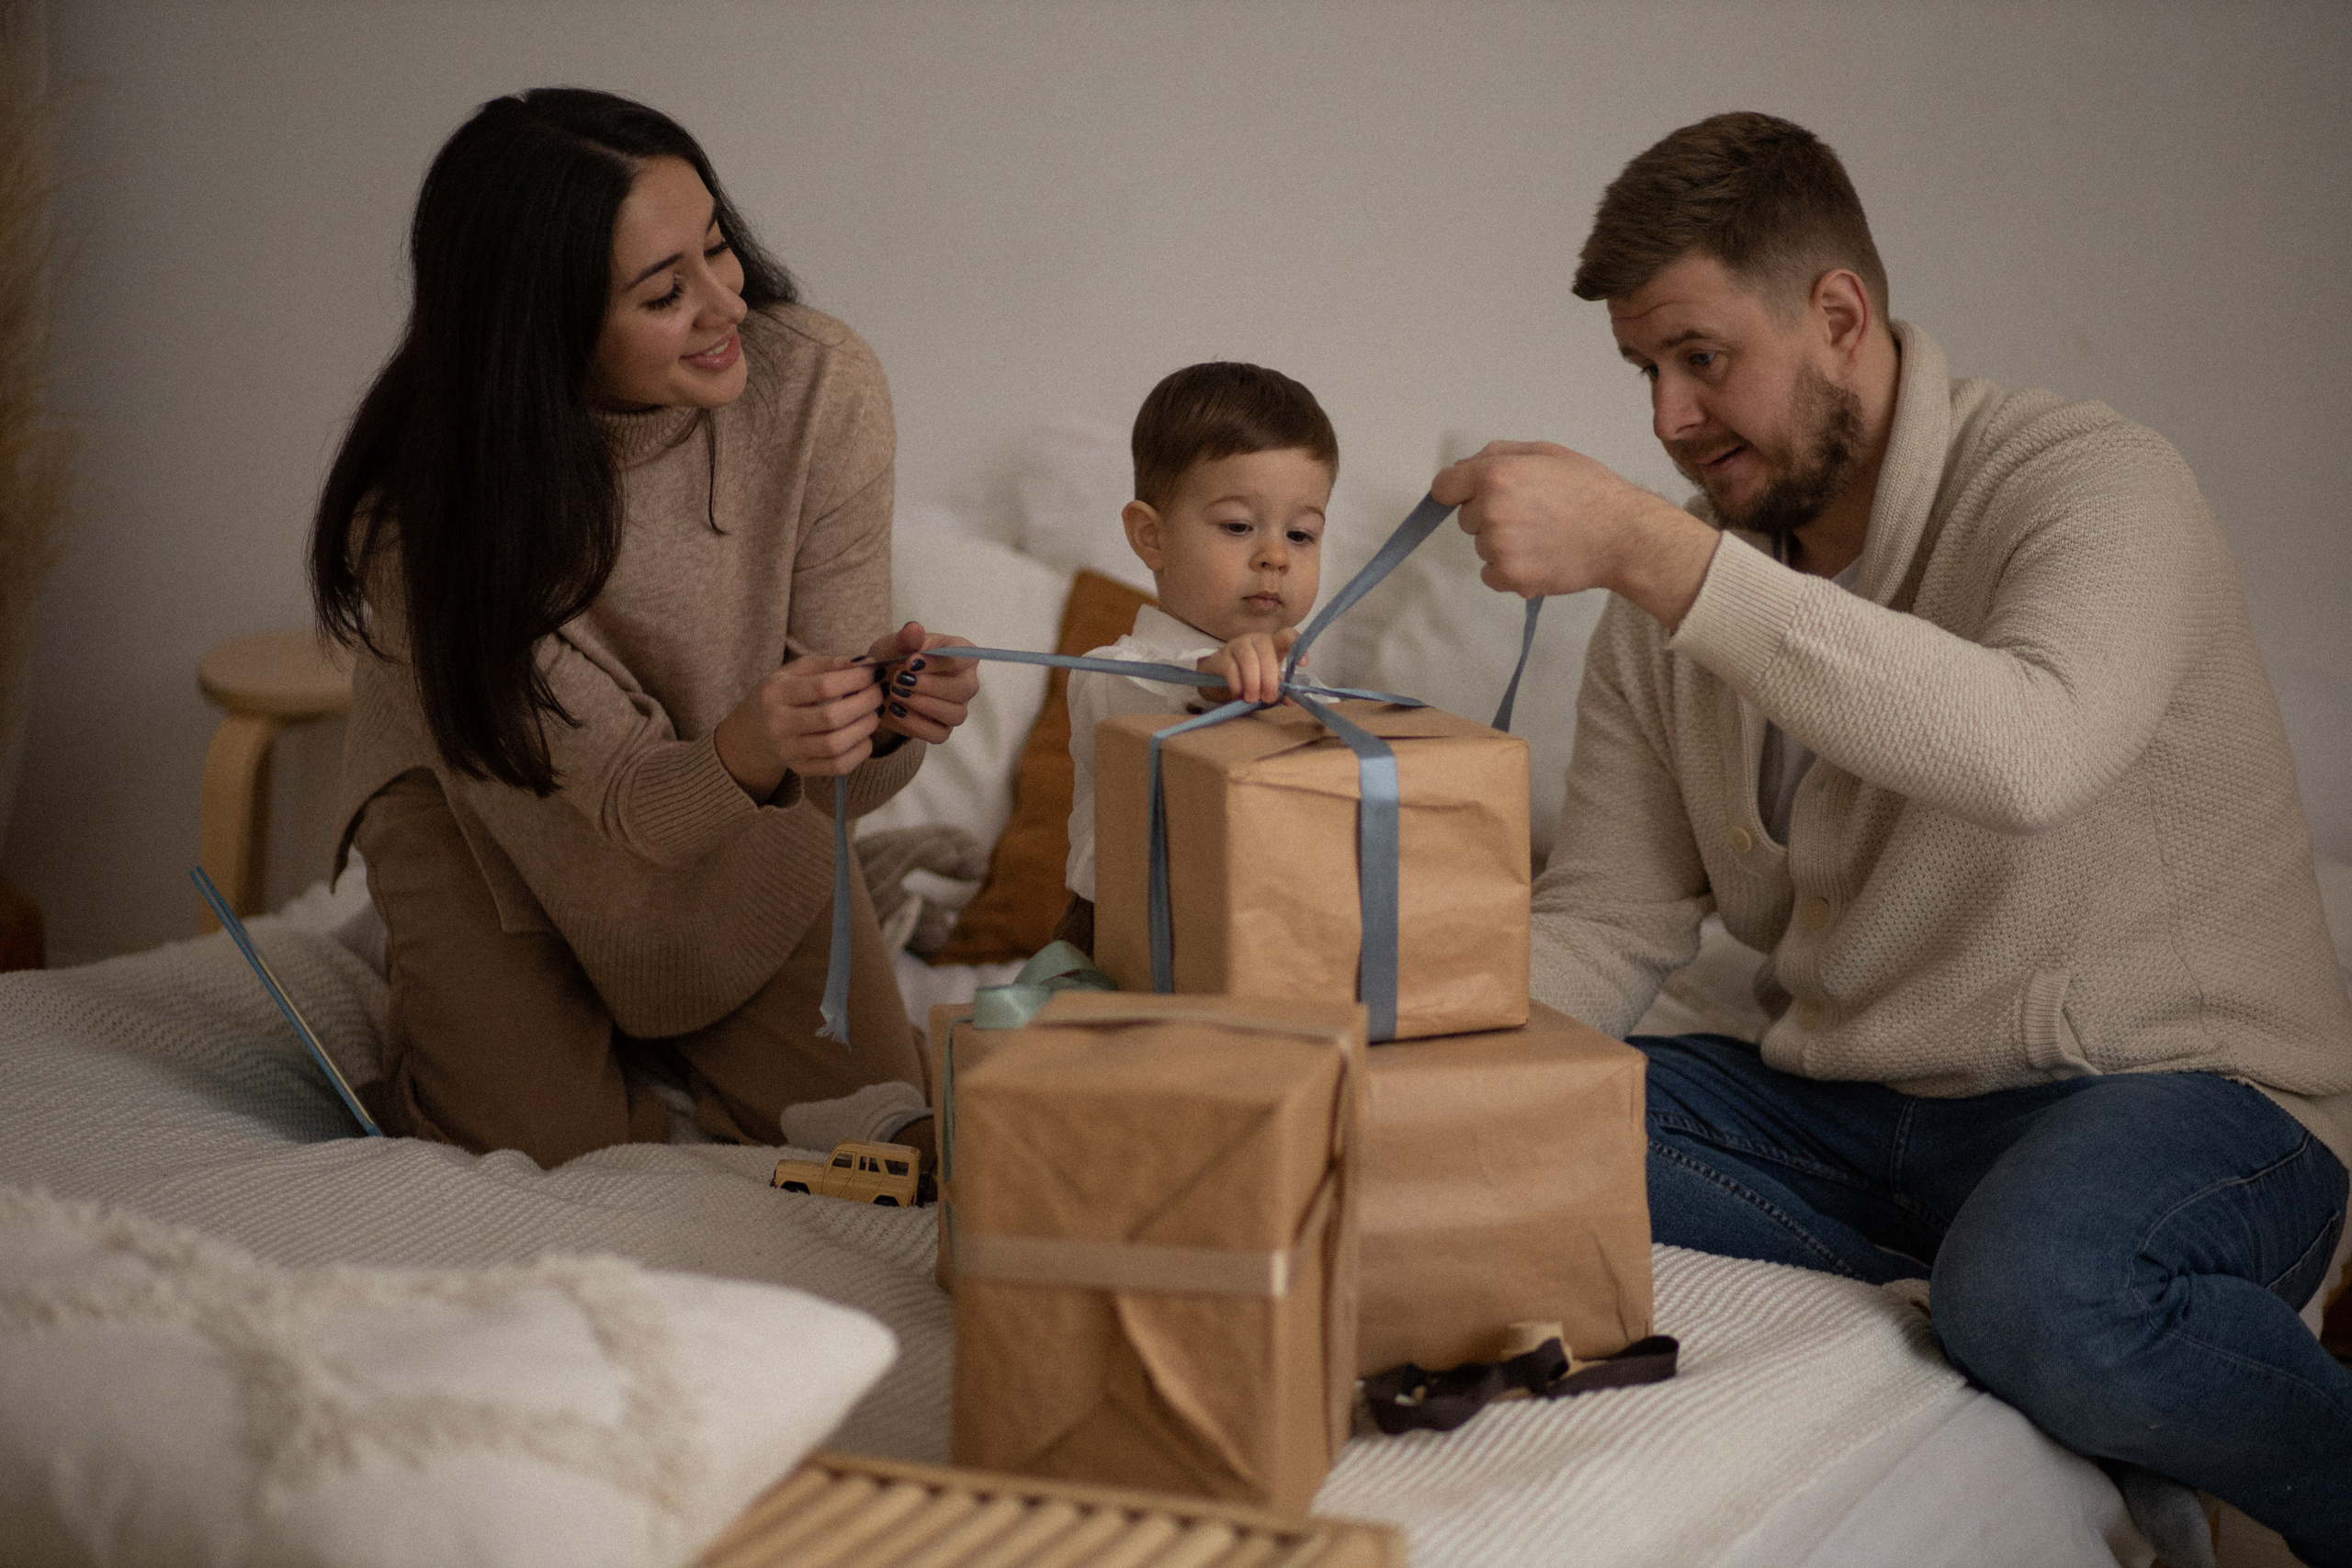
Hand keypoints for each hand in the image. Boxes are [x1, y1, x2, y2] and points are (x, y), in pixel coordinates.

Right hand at [715, 653, 886, 796]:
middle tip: (878, 693)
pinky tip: (865, 736)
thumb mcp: (796, 670)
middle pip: (831, 718)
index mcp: (776, 693)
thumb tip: (864, 665)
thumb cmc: (783, 693)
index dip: (854, 679)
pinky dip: (859, 752)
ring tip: (874, 714)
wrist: (756, 729)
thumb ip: (828, 665)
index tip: (872, 673)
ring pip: (836, 745)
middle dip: (864, 703)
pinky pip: (837, 766)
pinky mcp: (801, 769)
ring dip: (864, 728)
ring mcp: (788, 751)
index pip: (822, 687)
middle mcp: (778, 724)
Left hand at [868, 621, 978, 745]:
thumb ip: (905, 638)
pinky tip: (896, 710)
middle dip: (930, 686)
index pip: (964, 658)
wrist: (879, 686)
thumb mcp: (894, 645)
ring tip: (896, 694)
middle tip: (899, 680)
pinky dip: (916, 724)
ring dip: (923, 705)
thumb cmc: (893, 659)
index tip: (910, 662)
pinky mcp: (943, 729)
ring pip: (955, 714)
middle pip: (965, 689)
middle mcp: (966, 681)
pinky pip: (939, 734)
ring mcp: (957, 707)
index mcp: (961, 654)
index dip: (938, 662)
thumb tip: (914, 628)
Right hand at [1197, 628, 1297, 705]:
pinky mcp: (1222, 656)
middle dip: (1269, 678)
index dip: (1296, 645)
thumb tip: (1291, 700)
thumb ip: (1281, 691)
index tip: (1302, 664)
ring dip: (1252, 682)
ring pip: (1248, 659)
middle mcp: (1256, 640)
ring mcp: (1238, 645)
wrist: (1219, 675)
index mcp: (1273, 643)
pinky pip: (1231, 669)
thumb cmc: (1250, 676)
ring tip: (1252, 699)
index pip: (1287, 635)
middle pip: (1266, 651)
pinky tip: (1238, 696)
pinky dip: (1237, 686)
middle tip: (1269, 698)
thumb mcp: (1268, 683)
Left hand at [1431, 441, 1720, 629]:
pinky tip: (1539, 558)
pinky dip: (1509, 571)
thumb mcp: (1546, 453)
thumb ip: (1497, 455)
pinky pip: (1490, 575)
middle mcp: (1490, 510)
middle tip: (1532, 514)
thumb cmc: (1590, 491)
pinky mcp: (1509, 576)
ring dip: (1502, 545)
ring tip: (1543, 536)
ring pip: (1481, 547)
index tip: (1470, 496)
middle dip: (1490, 516)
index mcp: (1496, 474)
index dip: (1458, 490)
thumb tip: (1461, 469)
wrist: (1623, 536)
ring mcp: (1497, 546)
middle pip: (1466, 519)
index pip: (1444, 486)